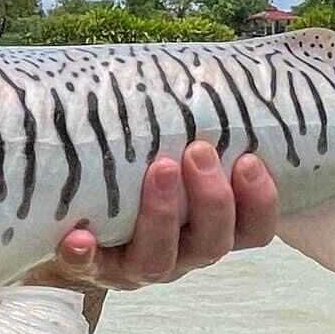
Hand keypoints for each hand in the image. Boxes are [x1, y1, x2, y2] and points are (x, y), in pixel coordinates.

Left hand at [33, 142, 278, 290]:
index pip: (253, 229)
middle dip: (211, 199)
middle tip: (198, 151)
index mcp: (208, 229)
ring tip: (159, 169)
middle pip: (212, 243)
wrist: (74, 225)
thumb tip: (231, 63)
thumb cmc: (139, 178)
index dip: (260, 202)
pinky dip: (85, 256)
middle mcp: (181, 253)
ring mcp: (136, 267)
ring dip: (161, 215)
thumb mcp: (175, 154)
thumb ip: (197, 124)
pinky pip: (89, 270)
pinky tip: (79, 236)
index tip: (250, 159)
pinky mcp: (92, 270)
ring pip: (160, 260)